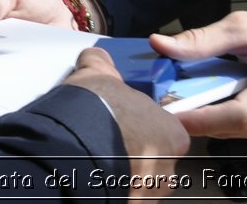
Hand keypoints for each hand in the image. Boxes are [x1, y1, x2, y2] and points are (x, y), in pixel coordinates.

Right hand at [65, 47, 189, 196]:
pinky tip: (93, 174)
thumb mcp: (98, 75)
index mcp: (172, 134)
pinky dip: (113, 187)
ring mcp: (149, 192)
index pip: (168, 131)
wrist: (74, 150)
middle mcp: (167, 167)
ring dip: (125, 171)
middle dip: (136, 151)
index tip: (127, 121)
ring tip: (98, 159)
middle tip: (110, 141)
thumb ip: (102, 65)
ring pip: (140, 181)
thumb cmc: (97, 114)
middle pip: (156, 158)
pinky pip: (125, 194)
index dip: (146, 125)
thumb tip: (97, 56)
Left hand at [150, 9, 246, 142]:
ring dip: (211, 120)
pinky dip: (225, 121)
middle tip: (169, 103)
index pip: (239, 114)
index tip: (170, 115)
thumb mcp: (243, 26)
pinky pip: (246, 132)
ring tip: (190, 99)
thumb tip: (161, 45)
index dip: (203, 119)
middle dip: (199, 118)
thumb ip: (202, 40)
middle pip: (234, 127)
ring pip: (237, 133)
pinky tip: (216, 102)